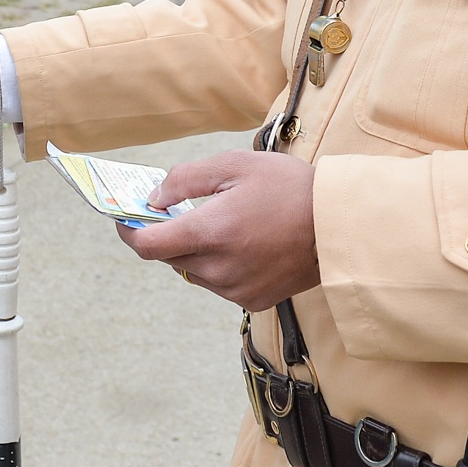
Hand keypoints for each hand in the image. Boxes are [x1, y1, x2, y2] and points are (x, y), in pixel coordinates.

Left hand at [117, 150, 320, 311]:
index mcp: (211, 232)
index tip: (125, 218)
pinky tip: (242, 242)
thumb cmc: (290, 188)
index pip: (147, 245)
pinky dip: (218, 264)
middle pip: (169, 257)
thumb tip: (154, 198)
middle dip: (167, 234)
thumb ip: (185, 180)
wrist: (342, 226)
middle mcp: (219, 268)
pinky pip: (218, 283)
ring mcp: (236, 289)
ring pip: (192, 271)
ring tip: (222, 223)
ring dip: (194, 250)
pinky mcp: (253, 300)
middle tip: (176, 210)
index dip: (129, 230)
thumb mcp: (234, 165)